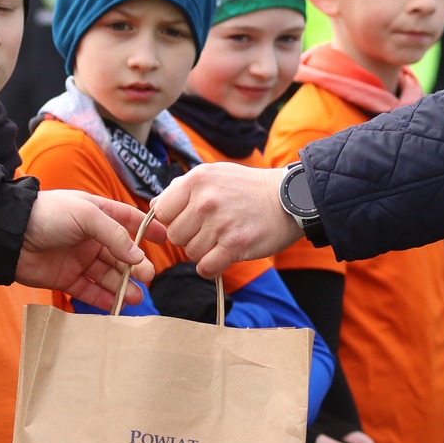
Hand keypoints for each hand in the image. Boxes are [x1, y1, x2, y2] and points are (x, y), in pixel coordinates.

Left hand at [17, 190, 159, 308]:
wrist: (11, 235)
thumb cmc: (48, 215)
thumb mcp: (86, 215)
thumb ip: (114, 235)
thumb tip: (139, 256)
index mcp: (97, 214)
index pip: (128, 220)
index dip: (146, 229)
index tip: (165, 239)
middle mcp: (90, 237)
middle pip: (121, 253)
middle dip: (136, 266)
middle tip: (147, 277)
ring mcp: (79, 258)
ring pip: (108, 274)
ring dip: (123, 285)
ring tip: (136, 297)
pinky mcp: (66, 278)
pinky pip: (90, 290)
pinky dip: (104, 299)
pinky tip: (117, 305)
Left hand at [151, 163, 301, 278]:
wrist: (289, 198)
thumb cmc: (247, 188)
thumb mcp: (213, 175)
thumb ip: (181, 189)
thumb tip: (154, 207)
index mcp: (196, 180)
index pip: (161, 212)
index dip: (173, 220)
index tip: (190, 220)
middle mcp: (205, 200)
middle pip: (174, 236)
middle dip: (189, 237)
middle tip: (211, 230)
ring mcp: (220, 223)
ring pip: (191, 253)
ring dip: (204, 251)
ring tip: (223, 237)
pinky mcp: (235, 245)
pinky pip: (206, 267)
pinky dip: (212, 267)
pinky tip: (224, 255)